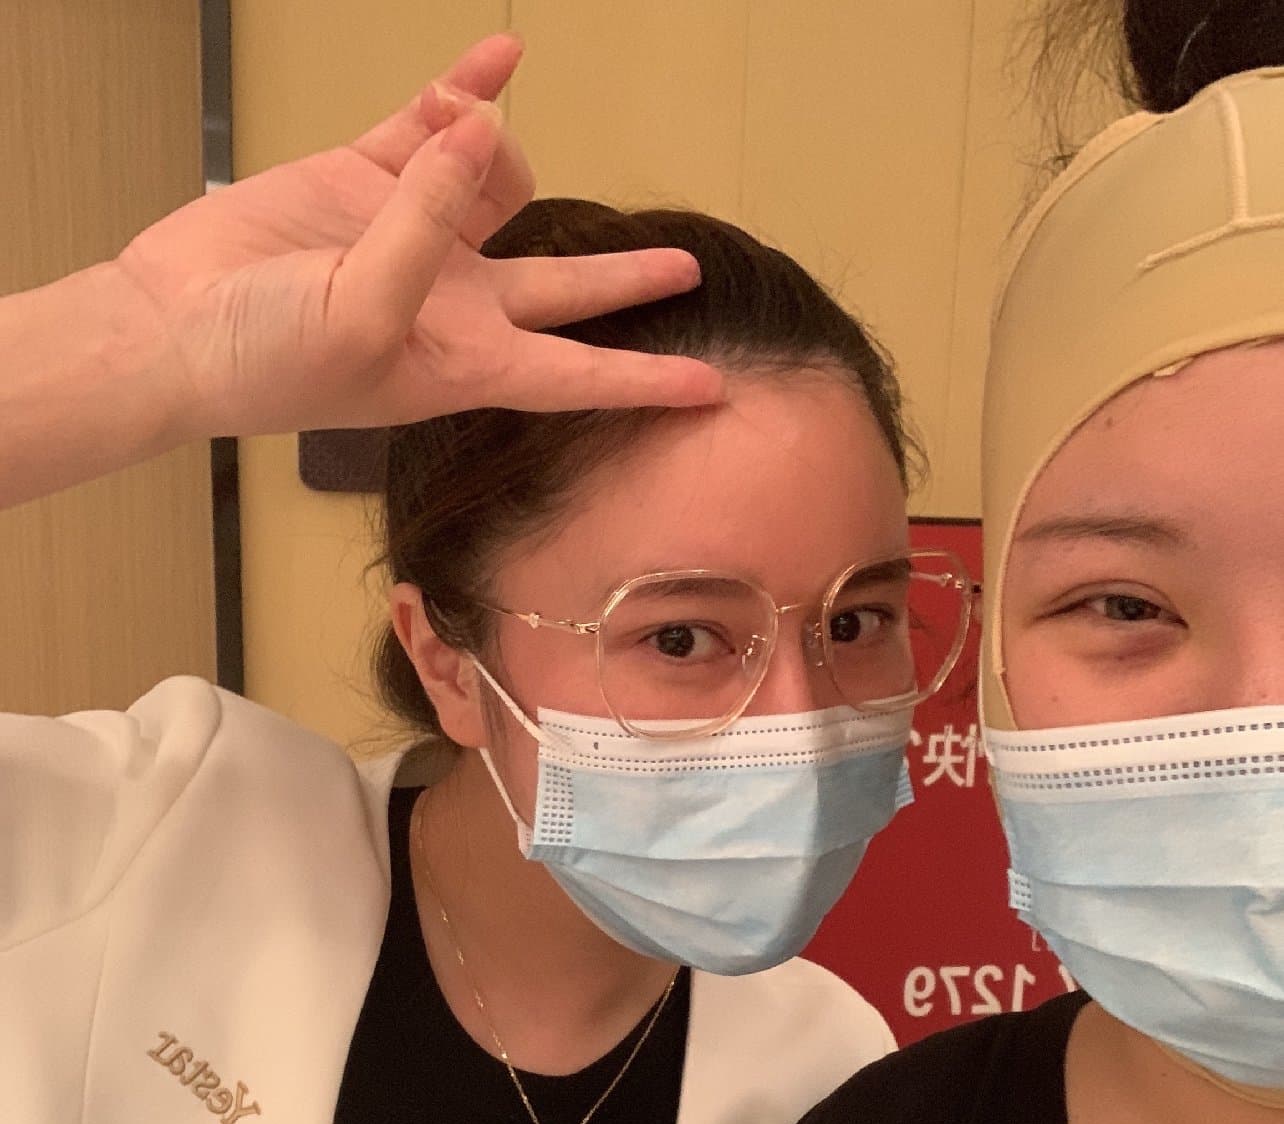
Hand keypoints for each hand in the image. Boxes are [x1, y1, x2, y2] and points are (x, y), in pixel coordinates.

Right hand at [112, 35, 721, 439]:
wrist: (178, 324)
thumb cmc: (272, 360)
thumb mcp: (364, 313)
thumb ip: (427, 226)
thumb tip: (481, 129)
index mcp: (467, 360)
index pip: (577, 374)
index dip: (645, 380)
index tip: (710, 390)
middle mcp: (456, 303)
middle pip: (566, 288)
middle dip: (625, 277)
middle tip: (686, 264)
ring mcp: (416, 238)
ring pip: (498, 182)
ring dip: (491, 143)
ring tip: (444, 126)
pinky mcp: (368, 181)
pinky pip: (435, 127)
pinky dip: (465, 88)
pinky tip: (496, 55)